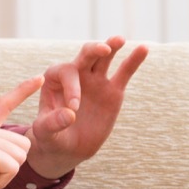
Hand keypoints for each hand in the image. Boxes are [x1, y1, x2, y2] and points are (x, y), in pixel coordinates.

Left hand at [26, 36, 148, 178]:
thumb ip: (52, 123)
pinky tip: (143, 49)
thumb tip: (70, 114)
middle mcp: (76, 73)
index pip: (67, 72)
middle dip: (94, 50)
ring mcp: (96, 80)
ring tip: (120, 40)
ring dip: (112, 46)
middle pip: (86, 54)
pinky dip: (133, 61)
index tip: (75, 109)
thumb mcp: (45, 133)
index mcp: (55, 78)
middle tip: (104, 49)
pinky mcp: (113, 90)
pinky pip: (124, 72)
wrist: (69, 148)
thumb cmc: (52, 137)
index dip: (72, 87)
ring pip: (105, 57)